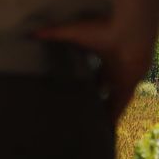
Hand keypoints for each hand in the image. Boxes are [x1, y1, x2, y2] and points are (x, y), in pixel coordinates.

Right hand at [33, 15, 154, 123]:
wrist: (129, 31)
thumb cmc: (103, 27)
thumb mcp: (74, 32)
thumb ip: (54, 33)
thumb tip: (30, 32)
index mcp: (102, 53)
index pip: (91, 68)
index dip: (82, 76)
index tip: (70, 85)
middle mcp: (113, 67)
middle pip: (101, 85)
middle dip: (92, 95)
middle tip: (77, 108)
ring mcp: (121, 79)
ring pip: (110, 99)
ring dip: (101, 109)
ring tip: (87, 124)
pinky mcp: (128, 89)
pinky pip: (119, 108)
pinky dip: (112, 118)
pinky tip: (103, 130)